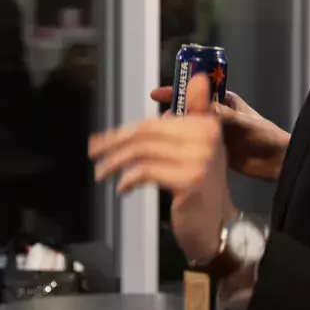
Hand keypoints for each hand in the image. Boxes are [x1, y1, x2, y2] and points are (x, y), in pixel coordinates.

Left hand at [92, 74, 233, 261]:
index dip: (125, 129)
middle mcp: (206, 137)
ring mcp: (199, 159)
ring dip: (115, 162)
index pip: (156, 121)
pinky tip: (122, 188)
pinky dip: (128, 179)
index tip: (103, 138)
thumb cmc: (199, 188)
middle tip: (95, 153)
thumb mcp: (196, 149)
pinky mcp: (189, 180)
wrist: (214, 225)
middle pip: (147, 133)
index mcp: (207, 125)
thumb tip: (177, 84)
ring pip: (143, 151)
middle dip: (115, 142)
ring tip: (102, 172)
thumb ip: (187, 118)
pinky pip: (146, 172)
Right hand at [150, 85, 289, 181]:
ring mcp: (212, 132)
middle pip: (187, 109)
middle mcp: (215, 114)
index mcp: (223, 100)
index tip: (156, 94)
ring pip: (187, 128)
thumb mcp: (241, 122)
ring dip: (175, 131)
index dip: (175, 90)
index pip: (196, 90)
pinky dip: (181, 146)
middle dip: (172, 112)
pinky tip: (171, 152)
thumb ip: (220, 114)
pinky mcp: (212, 149)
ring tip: (163, 138)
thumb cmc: (265, 136)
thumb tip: (198, 104)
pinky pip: (192, 144)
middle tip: (160, 122)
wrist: (277, 162)